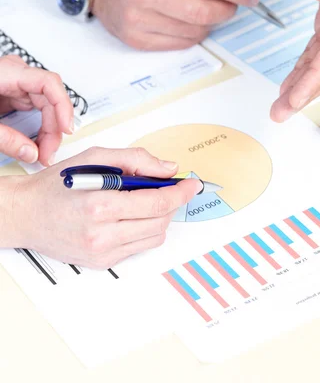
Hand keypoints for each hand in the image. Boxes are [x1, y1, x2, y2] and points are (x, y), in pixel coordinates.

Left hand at [0, 56, 73, 164]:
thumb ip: (5, 139)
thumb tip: (31, 152)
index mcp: (6, 73)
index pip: (49, 83)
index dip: (62, 106)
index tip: (66, 129)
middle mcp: (15, 75)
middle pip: (50, 98)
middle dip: (53, 127)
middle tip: (48, 153)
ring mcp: (14, 84)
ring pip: (45, 105)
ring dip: (48, 129)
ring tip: (44, 152)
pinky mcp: (11, 95)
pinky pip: (35, 109)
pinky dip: (39, 127)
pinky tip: (38, 142)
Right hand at [6, 147, 201, 267]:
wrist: (26, 214)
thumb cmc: (56, 185)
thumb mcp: (94, 158)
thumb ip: (135, 159)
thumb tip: (167, 168)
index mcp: (100, 205)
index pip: (157, 202)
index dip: (180, 192)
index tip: (192, 184)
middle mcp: (102, 234)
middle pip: (160, 221)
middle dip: (172, 202)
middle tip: (172, 187)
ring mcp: (103, 253)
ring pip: (154, 236)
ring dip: (160, 216)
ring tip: (147, 199)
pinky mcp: (102, 262)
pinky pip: (139, 246)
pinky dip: (144, 229)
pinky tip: (131, 215)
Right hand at [90, 0, 259, 49]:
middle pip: (206, 13)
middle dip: (229, 8)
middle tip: (232, 2)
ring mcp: (138, 20)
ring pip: (197, 31)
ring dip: (212, 21)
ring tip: (204, 5)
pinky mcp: (136, 39)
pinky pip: (182, 43)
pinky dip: (194, 32)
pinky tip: (187, 17)